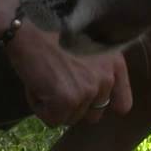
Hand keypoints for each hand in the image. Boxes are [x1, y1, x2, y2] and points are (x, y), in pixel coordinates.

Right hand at [3, 18, 131, 127]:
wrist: (28, 30)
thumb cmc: (51, 36)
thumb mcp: (86, 51)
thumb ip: (97, 73)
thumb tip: (90, 100)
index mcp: (114, 64)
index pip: (122, 104)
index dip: (103, 107)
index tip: (90, 103)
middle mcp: (106, 78)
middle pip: (91, 115)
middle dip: (74, 106)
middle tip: (57, 84)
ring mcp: (88, 90)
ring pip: (70, 118)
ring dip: (55, 106)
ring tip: (45, 80)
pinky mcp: (68, 100)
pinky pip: (53, 120)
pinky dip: (40, 108)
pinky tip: (36, 86)